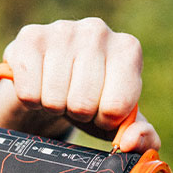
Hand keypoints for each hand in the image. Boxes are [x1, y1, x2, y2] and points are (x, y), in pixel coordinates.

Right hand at [0, 17, 159, 152]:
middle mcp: (98, 31)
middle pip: (82, 104)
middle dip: (78, 114)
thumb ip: (143, 139)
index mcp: (128, 50)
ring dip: (54, 107)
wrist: (52, 79)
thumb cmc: (93, 102)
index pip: (115, 108)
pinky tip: (39, 84)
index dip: (104, 120)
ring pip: (54, 99)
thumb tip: (129, 142)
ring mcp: (63, 30)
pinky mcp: (30, 36)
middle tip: (76, 101)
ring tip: (59, 92)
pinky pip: (29, 92)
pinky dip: (31, 100)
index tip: (101, 110)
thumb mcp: (121, 123)